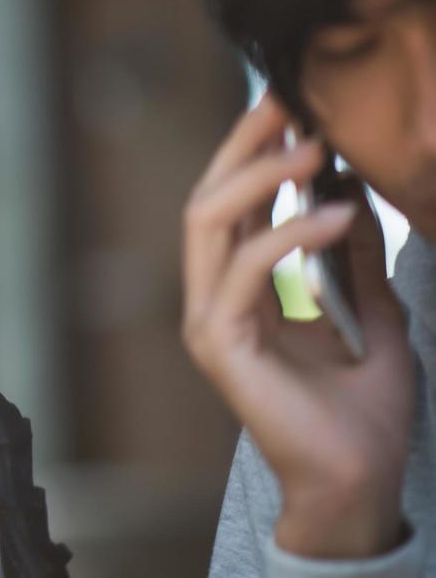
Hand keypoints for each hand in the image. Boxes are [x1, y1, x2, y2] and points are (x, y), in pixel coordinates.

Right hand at [182, 93, 414, 558]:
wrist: (361, 480)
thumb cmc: (362, 412)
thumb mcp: (371, 313)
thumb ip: (352, 258)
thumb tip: (352, 192)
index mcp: (241, 291)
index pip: (233, 202)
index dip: (257, 148)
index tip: (297, 102)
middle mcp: (213, 298)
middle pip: (209, 198)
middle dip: (246, 142)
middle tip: (290, 97)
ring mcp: (209, 320)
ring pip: (207, 221)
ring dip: (259, 175)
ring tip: (313, 144)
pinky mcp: (219, 345)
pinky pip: (243, 272)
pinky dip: (286, 234)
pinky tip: (335, 211)